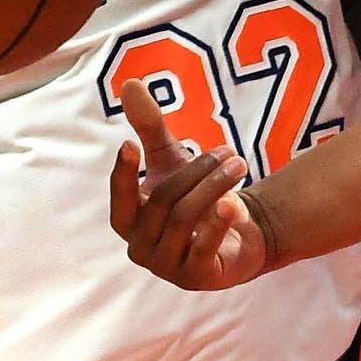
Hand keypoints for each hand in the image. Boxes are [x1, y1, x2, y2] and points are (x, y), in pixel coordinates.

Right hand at [108, 81, 270, 290]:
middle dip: (197, 171)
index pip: (120, 200)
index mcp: (130, 221)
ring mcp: (167, 266)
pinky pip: (203, 247)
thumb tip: (130, 83)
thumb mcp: (173, 161)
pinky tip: (235, 203)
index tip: (128, 144)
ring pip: (185, 219)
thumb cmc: (196, 196)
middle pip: (164, 202)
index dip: (122, 175)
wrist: (240, 235)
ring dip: (215, 187)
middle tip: (229, 149)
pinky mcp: (197, 277)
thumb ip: (151, 128)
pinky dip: (218, 222)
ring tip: (240, 163)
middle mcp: (142, 247)